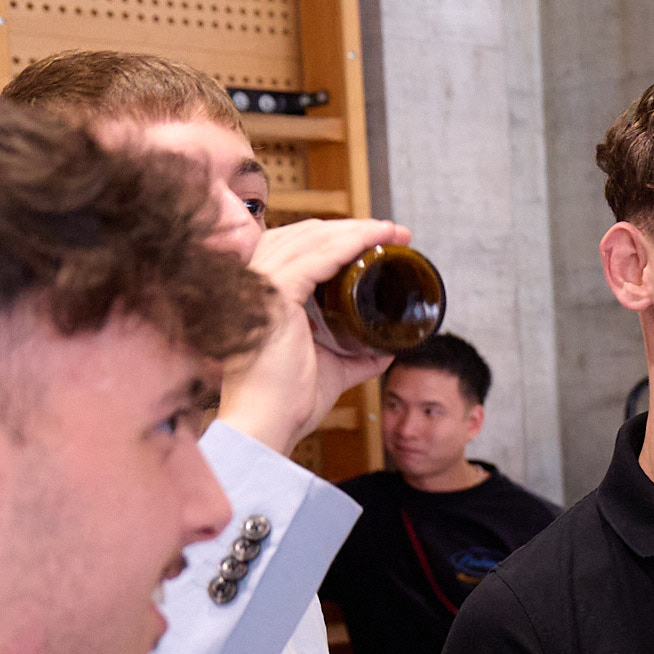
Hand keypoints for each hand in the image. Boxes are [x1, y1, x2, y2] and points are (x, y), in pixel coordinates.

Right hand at [220, 217, 409, 453]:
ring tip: (393, 232)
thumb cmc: (290, 402)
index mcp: (265, 293)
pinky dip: (349, 243)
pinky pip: (317, 257)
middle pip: (307, 235)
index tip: (382, 240)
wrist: (269, 425)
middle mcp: (257, 281)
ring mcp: (262, 284)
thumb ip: (357, 356)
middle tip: (396, 233)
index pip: (299, 247)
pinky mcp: (274, 294)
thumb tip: (388, 349)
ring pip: (313, 239)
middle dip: (354, 228)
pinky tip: (374, 239)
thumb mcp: (334, 368)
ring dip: (358, 230)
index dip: (340, 237)